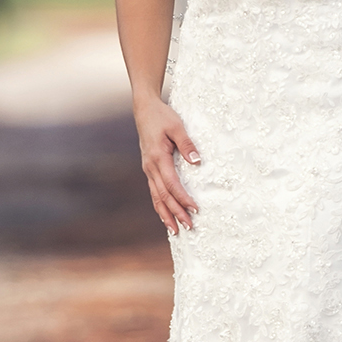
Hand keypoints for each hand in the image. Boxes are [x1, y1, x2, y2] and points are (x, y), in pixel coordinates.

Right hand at [135, 96, 200, 233]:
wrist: (144, 110)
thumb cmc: (162, 116)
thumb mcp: (177, 126)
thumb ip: (187, 144)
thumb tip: (196, 161)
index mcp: (158, 158)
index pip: (172, 185)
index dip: (183, 199)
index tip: (196, 209)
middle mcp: (150, 167)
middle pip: (163, 196)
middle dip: (176, 213)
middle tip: (188, 227)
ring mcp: (148, 169)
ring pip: (156, 197)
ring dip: (166, 214)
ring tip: (175, 231)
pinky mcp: (149, 169)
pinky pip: (154, 191)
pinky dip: (160, 205)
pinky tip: (166, 215)